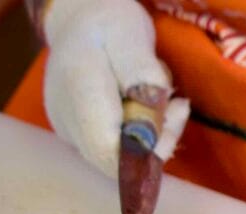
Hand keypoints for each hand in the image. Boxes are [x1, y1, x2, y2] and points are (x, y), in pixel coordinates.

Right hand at [41, 0, 188, 178]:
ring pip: (119, 158)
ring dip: (154, 136)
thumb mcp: (131, 36)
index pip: (109, 152)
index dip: (148, 153)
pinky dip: (141, 134)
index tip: (174, 112)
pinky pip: (116, 148)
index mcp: (79, 90)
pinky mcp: (78, 134)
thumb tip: (150, 129)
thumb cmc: (109, 25)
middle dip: (159, 141)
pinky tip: (147, 106)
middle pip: (118, 161)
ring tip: (163, 98)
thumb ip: (143, 78)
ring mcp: (69, 130)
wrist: (80, 20)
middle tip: (177, 104)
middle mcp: (68, 119)